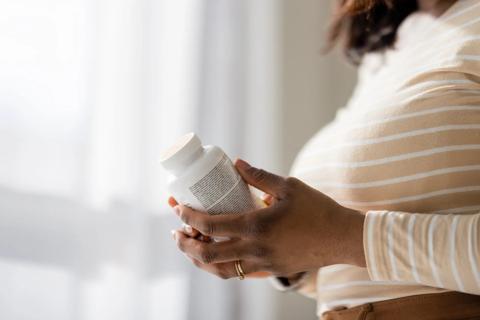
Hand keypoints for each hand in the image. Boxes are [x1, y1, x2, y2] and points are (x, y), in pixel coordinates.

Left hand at [169, 159, 365, 278]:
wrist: (342, 238)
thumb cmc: (317, 209)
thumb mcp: (288, 186)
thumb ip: (259, 176)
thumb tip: (236, 163)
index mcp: (256, 226)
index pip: (210, 226)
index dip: (188, 217)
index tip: (177, 208)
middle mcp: (255, 249)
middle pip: (207, 256)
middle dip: (185, 245)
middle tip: (175, 233)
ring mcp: (263, 264)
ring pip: (221, 271)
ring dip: (200, 261)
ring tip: (191, 247)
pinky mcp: (271, 270)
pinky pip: (239, 273)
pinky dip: (223, 266)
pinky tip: (219, 254)